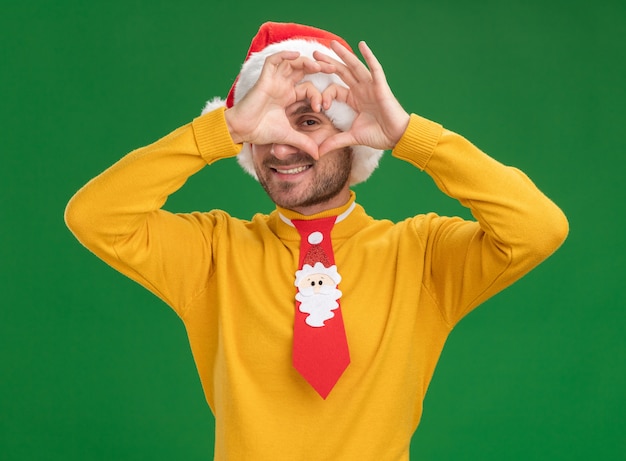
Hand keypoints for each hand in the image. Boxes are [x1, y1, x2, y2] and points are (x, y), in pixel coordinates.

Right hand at [225, 51, 335, 157]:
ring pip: (291, 62)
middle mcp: (282, 86)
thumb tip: (318, 155)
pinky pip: (274, 60)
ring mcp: (273, 80)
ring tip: (318, 66)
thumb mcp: (288, 136)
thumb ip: (304, 142)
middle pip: (303, 69)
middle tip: (333, 69)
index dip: (318, 95)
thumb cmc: (261, 131)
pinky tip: (296, 55)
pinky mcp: (264, 78)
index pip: (308, 88)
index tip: (321, 108)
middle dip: (318, 68)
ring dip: (305, 61)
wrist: (242, 131)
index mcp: (288, 96)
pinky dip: (284, 55)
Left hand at [313, 41, 409, 155]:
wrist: (396, 137)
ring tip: (332, 44)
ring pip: (355, 66)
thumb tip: (318, 152)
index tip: (320, 105)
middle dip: (328, 62)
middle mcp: (361, 89)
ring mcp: (371, 86)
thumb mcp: (352, 137)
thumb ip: (334, 141)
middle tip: (313, 54)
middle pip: (342, 72)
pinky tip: (362, 45)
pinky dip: (369, 56)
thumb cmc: (378, 135)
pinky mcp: (381, 86)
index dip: (325, 94)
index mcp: (354, 99)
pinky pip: (375, 68)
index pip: (335, 89)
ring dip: (344, 55)